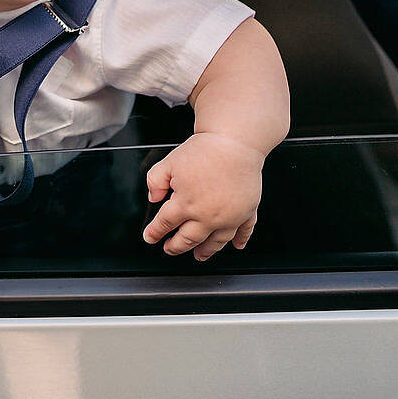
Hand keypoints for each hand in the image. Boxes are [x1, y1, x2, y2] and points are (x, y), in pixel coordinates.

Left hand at [142, 132, 264, 260]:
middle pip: (188, 238)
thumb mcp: (168, 163)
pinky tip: (237, 246)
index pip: (165, 223)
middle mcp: (207, 215)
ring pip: (215, 242)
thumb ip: (155, 181)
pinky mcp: (247, 211)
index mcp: (185, 204)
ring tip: (199, 256)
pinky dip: (241, 240)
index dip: (155, 232)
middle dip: (176, 246)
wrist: (234, 142)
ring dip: (206, 251)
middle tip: (170, 249)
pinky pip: (244, 231)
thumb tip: (153, 197)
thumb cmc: (204, 151)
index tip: (150, 237)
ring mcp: (229, 216)